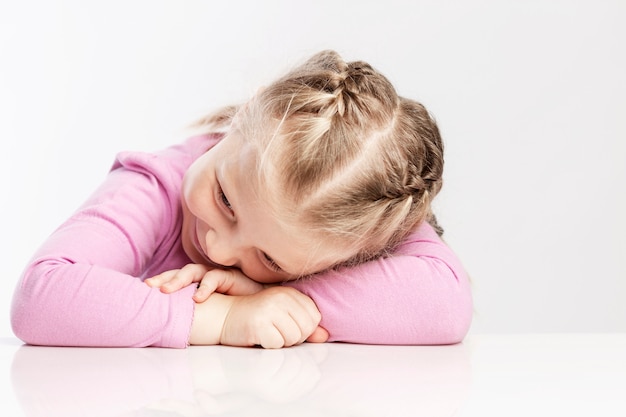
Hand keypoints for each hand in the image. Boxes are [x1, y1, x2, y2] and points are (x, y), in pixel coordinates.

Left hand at [145, 264, 263, 301]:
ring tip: (167, 291)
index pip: (175, 277)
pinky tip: (197, 298)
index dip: (160, 280)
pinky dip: (205, 287)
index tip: (144, 288)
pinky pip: (215, 277)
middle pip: (180, 271)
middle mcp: (205, 275)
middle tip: (149, 286)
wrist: (263, 306)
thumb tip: (166, 325)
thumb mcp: (210, 310)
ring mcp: (217, 274)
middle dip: (164, 278)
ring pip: (193, 270)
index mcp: (198, 282)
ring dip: (179, 280)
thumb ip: (194, 311)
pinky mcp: (231, 276)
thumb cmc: (235, 308)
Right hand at [221, 287, 323, 348]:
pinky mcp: (259, 323)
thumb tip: (325, 336)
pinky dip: (268, 345)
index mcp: (290, 293)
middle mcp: (281, 297)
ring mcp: (270, 309)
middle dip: (293, 337)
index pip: (314, 318)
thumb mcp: (282, 316)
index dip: (304, 328)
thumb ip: (305, 324)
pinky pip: (277, 344)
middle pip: (305, 330)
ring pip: (293, 339)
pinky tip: (258, 336)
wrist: (224, 315)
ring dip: (280, 341)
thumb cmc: (256, 317)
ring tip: (267, 332)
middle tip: (275, 330)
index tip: (286, 325)